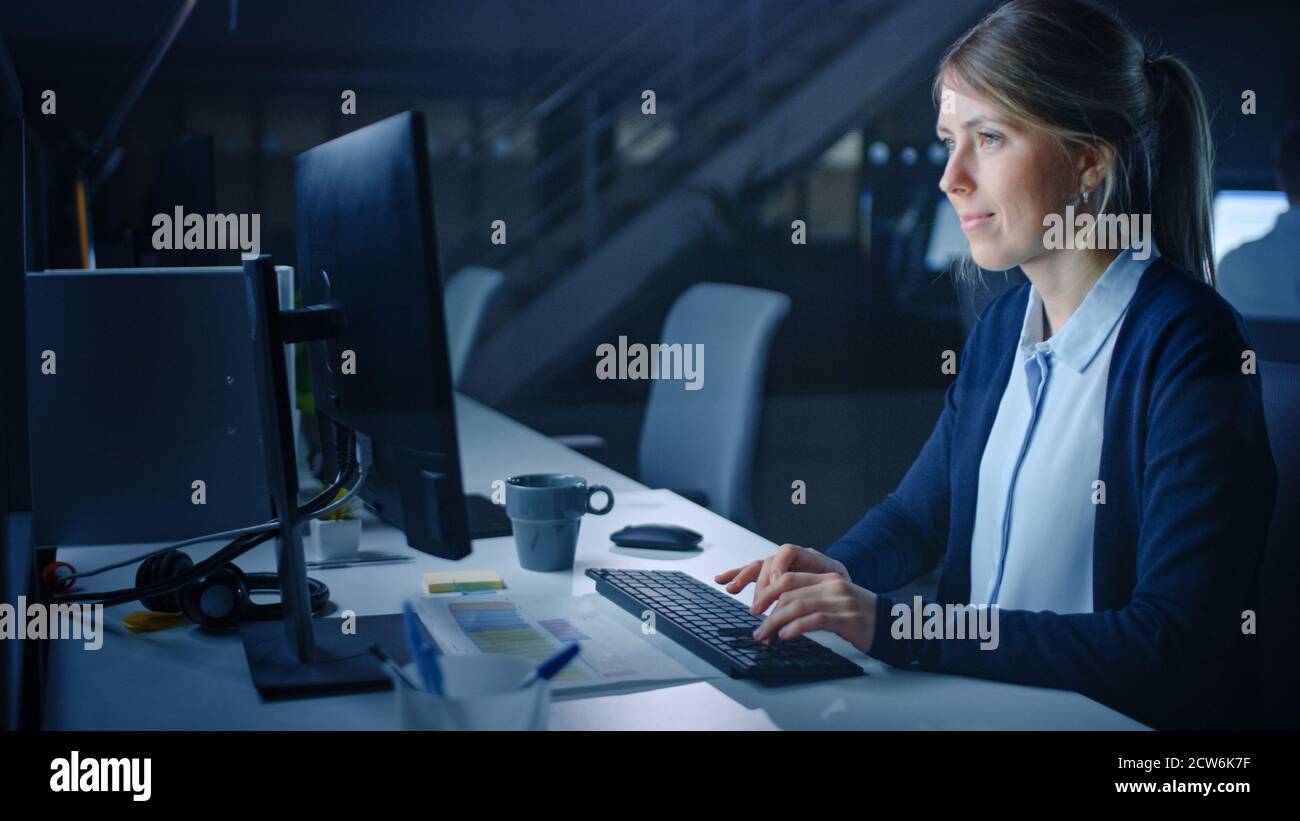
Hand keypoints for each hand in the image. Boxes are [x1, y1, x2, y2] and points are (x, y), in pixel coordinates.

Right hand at [715, 543, 848, 615]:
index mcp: (810, 558)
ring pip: (757, 568)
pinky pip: (752, 574)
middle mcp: (791, 560)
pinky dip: (736, 575)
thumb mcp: (837, 589)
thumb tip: (803, 606)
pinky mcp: (772, 578)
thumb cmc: (842, 591)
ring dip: (743, 578)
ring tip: (731, 588)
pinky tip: (722, 580)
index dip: (779, 565)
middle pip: (769, 563)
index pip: (789, 551)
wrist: (844, 593)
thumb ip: (821, 590)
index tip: (775, 583)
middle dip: (761, 586)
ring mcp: (780, 568)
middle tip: (758, 608)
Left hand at [749, 572, 877, 653]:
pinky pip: (814, 620)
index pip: (788, 577)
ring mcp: (839, 600)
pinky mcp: (846, 618)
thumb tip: (778, 612)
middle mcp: (831, 585)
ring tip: (765, 636)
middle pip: (788, 589)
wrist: (889, 625)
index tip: (755, 606)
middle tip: (757, 625)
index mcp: (826, 576)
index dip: (766, 591)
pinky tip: (785, 636)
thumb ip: (809, 598)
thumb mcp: (832, 599)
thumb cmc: (857, 615)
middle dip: (766, 607)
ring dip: (775, 622)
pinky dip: (795, 628)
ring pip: (797, 605)